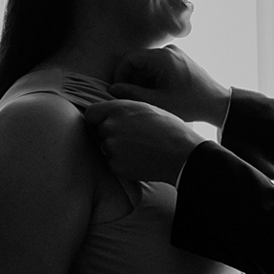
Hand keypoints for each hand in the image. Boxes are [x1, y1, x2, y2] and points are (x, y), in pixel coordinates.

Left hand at [78, 99, 205, 183]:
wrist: (182, 154)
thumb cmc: (170, 129)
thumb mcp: (147, 108)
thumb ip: (124, 109)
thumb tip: (109, 113)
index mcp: (118, 109)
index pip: (91, 113)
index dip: (98, 118)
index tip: (107, 122)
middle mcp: (111, 127)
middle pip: (100, 131)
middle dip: (112, 134)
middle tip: (134, 138)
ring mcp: (112, 147)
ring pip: (106, 148)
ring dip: (117, 149)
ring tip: (140, 149)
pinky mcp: (116, 166)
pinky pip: (113, 163)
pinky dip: (122, 163)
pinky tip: (140, 160)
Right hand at [111, 45, 230, 125]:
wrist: (217, 103)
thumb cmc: (190, 104)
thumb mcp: (158, 102)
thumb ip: (132, 94)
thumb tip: (112, 89)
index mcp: (162, 56)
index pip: (129, 58)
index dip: (120, 75)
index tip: (119, 91)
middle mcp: (168, 50)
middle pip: (138, 62)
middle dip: (133, 80)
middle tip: (135, 99)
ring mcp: (175, 53)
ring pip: (148, 65)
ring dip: (143, 82)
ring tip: (150, 99)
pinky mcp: (179, 59)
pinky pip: (158, 66)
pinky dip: (154, 80)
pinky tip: (159, 95)